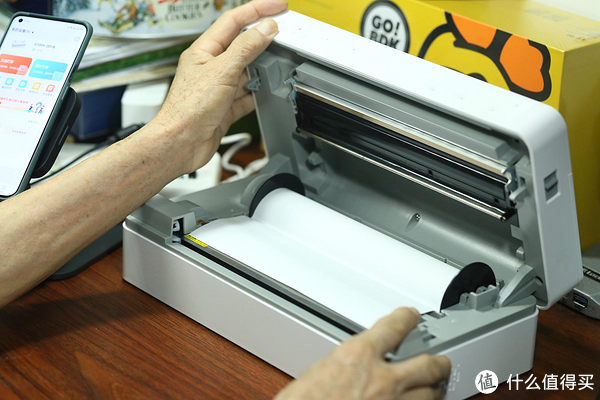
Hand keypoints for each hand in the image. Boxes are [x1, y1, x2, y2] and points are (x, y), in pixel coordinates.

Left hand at [153, 0, 287, 175]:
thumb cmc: (188, 109)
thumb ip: (246, 48)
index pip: (233, 20)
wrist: (182, 143)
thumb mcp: (222, 71)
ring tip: (277, 65)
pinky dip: (256, 94)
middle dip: (262, 40)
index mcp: (204, 51)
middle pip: (241, 45)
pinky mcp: (224, 108)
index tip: (277, 6)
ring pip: (245, 71)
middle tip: (283, 33)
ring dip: (261, 69)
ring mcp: (218, 88)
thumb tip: (265, 29)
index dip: (257, 9)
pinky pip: (245, 96)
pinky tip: (264, 93)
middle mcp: (210, 67)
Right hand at [275, 308, 450, 399]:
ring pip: (431, 392)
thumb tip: (346, 365)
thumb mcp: (318, 372)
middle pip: (428, 363)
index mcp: (359, 356)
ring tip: (437, 384)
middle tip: (441, 358)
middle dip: (439, 360)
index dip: (408, 318)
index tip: (412, 316)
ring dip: (435, 387)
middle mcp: (382, 380)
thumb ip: (342, 364)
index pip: (395, 326)